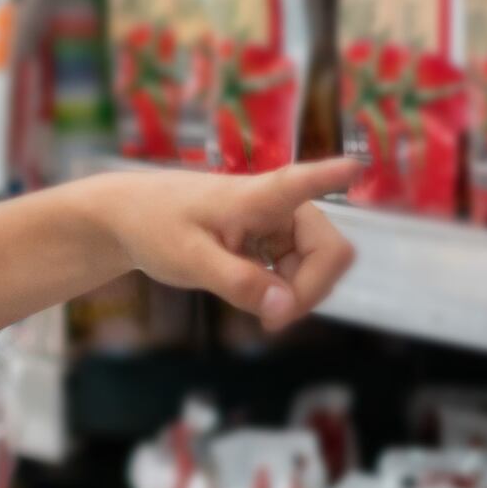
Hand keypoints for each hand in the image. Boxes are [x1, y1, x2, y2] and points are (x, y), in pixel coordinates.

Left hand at [82, 153, 363, 332]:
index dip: (330, 177)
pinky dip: (285, 293)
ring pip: (319, 267)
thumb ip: (237, 283)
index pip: (300, 182)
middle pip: (330, 251)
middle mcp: (280, 206)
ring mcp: (280, 224)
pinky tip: (260, 301)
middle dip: (310, 290)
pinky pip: (300, 273)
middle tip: (272, 321)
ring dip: (296, 295)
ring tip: (259, 312)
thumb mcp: (189, 260)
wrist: (130, 218)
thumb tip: (285, 307)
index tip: (355, 166)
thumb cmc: (155, 226)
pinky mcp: (275, 242)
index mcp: (257, 196)